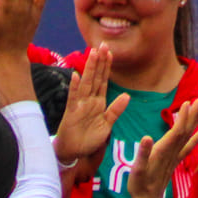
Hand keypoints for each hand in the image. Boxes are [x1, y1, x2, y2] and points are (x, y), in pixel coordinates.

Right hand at [53, 48, 129, 164]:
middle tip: (102, 45)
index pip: (103, 81)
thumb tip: (126, 95)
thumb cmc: (88, 139)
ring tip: (92, 54)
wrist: (74, 152)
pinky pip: (73, 98)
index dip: (107, 67)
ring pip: (86, 83)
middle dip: (99, 62)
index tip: (110, 52)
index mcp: (98, 102)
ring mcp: (79, 105)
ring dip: (89, 69)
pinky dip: (75, 87)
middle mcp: (89, 100)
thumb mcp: (107, 125)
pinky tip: (76, 75)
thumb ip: (115, 110)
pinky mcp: (71, 112)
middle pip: (95, 77)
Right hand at [128, 98, 197, 197]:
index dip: (182, 118)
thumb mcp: (137, 170)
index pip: (176, 132)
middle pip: (185, 131)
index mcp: (162, 151)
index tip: (188, 103)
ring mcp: (175, 157)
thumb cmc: (139, 186)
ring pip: (187, 136)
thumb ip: (142, 154)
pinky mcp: (175, 161)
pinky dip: (196, 138)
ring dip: (195, 122)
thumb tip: (146, 138)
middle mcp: (171, 152)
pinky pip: (188, 147)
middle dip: (192, 115)